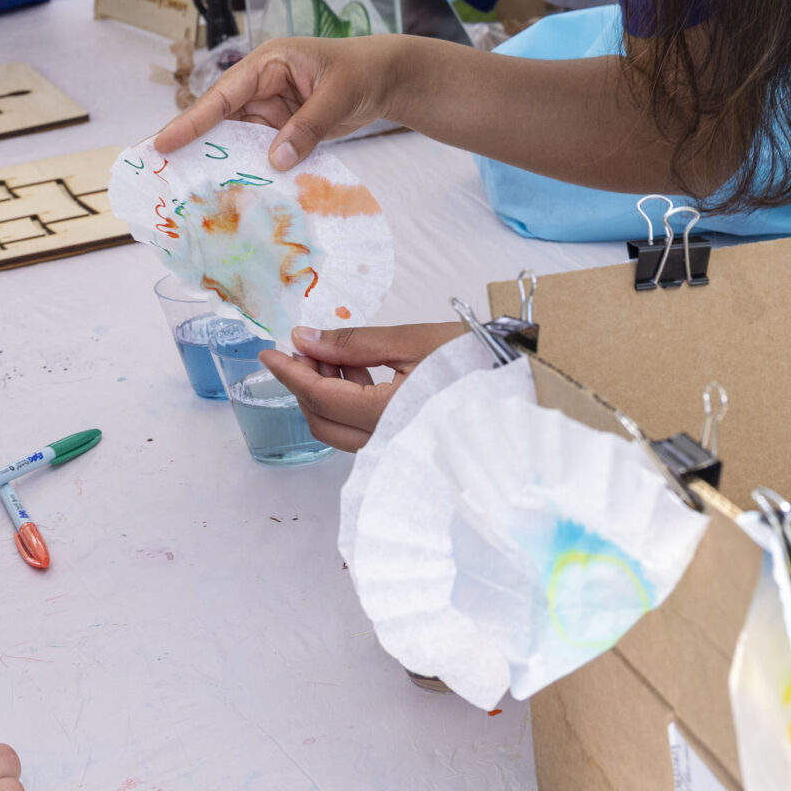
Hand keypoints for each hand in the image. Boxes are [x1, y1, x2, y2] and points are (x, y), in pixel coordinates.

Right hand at [150, 36, 413, 169]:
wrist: (386, 79)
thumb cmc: (362, 72)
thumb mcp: (338, 95)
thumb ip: (308, 127)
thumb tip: (276, 161)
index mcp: (268, 64)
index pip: (223, 94)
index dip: (192, 120)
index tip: (164, 144)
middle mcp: (260, 86)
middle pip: (219, 119)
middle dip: (193, 144)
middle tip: (159, 172)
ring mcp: (269, 108)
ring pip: (235, 139)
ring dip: (220, 162)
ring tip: (189, 190)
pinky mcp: (280, 128)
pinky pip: (258, 150)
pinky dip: (248, 169)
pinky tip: (235, 191)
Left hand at [260, 323, 458, 452]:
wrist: (522, 382)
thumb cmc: (476, 358)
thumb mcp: (411, 340)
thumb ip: (353, 343)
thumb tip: (303, 339)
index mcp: (388, 415)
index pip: (319, 398)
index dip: (288, 374)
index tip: (267, 352)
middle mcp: (388, 443)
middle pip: (321, 420)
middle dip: (304, 383)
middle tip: (305, 347)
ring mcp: (396, 450)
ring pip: (338, 429)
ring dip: (325, 392)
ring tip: (337, 353)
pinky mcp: (404, 447)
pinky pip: (359, 431)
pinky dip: (347, 402)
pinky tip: (358, 372)